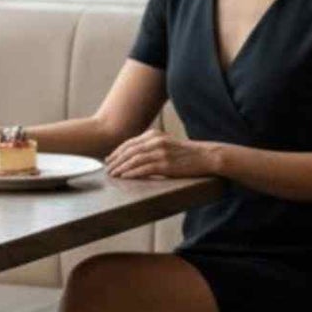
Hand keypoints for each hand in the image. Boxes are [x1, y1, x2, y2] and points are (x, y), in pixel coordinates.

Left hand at [104, 131, 218, 181]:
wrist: (205, 156)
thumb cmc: (185, 153)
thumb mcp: (166, 143)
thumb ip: (151, 146)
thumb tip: (133, 155)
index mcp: (154, 135)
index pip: (130, 143)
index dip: (117, 152)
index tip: (108, 160)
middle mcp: (155, 141)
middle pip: (129, 151)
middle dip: (115, 160)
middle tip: (107, 169)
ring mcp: (161, 153)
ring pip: (134, 160)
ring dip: (121, 168)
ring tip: (113, 175)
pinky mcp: (166, 165)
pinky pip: (144, 169)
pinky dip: (132, 173)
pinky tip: (125, 177)